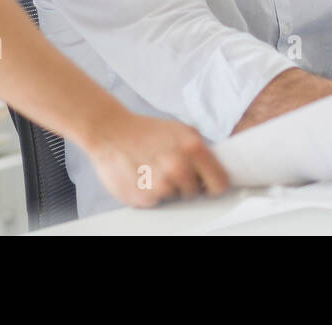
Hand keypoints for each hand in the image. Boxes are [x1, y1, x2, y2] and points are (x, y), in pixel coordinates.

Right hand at [86, 111, 229, 207]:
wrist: (111, 132)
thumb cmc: (145, 131)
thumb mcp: (180, 130)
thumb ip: (199, 150)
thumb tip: (214, 166)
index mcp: (193, 149)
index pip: (220, 183)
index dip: (214, 184)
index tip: (208, 185)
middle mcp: (179, 168)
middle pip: (194, 193)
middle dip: (186, 184)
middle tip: (171, 171)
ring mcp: (161, 185)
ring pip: (174, 198)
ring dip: (166, 189)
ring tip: (153, 171)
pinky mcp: (144, 198)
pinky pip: (155, 202)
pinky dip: (150, 193)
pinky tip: (142, 177)